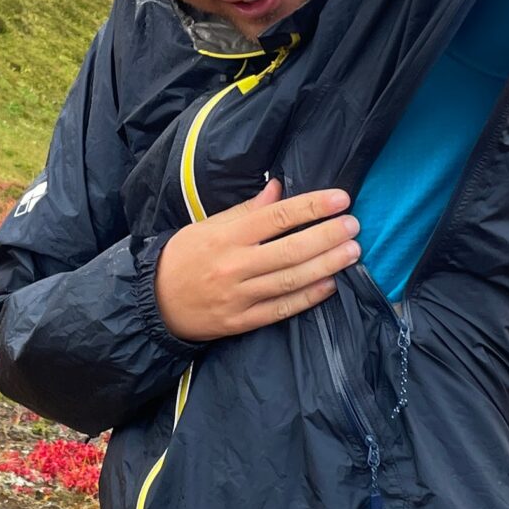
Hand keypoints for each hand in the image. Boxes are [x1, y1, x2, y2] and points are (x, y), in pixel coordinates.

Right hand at [155, 178, 361, 342]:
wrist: (154, 303)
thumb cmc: (184, 257)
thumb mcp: (207, 226)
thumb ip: (245, 210)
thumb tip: (278, 188)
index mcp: (227, 237)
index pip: (277, 217)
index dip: (312, 207)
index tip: (341, 198)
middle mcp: (235, 265)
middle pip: (290, 249)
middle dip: (327, 236)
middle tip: (353, 225)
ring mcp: (239, 296)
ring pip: (290, 279)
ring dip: (326, 265)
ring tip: (352, 252)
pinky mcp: (241, 321)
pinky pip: (281, 309)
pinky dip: (308, 297)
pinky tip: (330, 284)